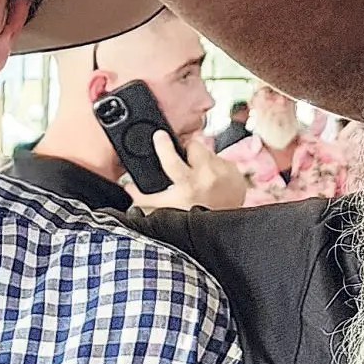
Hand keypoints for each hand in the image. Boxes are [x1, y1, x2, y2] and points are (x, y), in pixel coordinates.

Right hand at [128, 131, 246, 212]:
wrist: (224, 227)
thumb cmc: (194, 218)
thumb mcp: (168, 209)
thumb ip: (145, 198)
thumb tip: (129, 189)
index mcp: (188, 187)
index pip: (171, 159)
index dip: (163, 146)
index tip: (159, 136)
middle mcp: (207, 178)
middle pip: (191, 146)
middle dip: (184, 149)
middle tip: (180, 157)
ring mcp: (223, 173)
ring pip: (205, 150)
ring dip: (198, 158)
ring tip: (197, 175)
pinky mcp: (234, 171)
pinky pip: (219, 158)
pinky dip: (213, 165)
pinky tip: (211, 178)